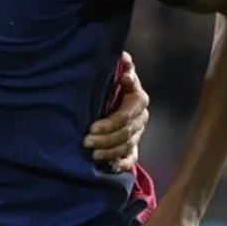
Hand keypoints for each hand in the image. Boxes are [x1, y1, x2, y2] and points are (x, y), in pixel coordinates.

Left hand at [84, 51, 148, 171]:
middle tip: (85, 142)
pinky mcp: (133, 145)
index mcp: (137, 99)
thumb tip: (124, 58)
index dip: (110, 124)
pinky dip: (123, 164)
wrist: (111, 94)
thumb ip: (121, 67)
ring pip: (127, 146)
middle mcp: (140, 117)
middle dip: (105, 139)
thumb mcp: (113, 73)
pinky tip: (112, 167)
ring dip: (109, 152)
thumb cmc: (109, 82)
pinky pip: (132, 158)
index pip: (126, 115)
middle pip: (126, 133)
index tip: (91, 127)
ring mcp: (138, 132)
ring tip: (91, 154)